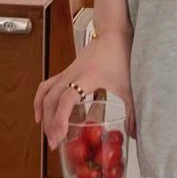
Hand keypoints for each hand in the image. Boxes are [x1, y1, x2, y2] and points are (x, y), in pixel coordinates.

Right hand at [33, 29, 135, 148]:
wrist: (112, 34)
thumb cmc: (120, 56)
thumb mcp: (128, 86)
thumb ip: (133, 111)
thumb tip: (135, 134)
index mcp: (87, 77)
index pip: (66, 98)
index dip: (60, 118)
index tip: (60, 136)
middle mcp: (72, 74)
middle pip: (52, 99)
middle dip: (50, 123)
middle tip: (55, 143)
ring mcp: (67, 72)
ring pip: (46, 93)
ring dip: (43, 113)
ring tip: (47, 132)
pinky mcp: (66, 72)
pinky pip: (47, 86)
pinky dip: (40, 100)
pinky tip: (41, 114)